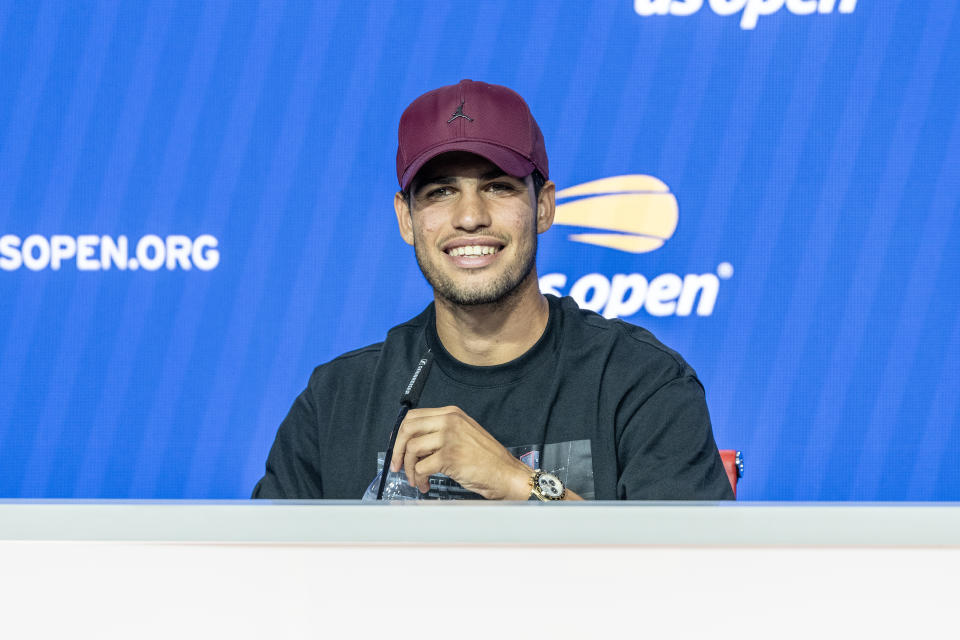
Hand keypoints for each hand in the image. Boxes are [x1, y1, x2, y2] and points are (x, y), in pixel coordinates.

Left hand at [389, 406, 532, 499]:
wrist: (506, 473)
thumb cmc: (486, 459)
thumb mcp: (463, 434)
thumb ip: (440, 433)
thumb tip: (411, 445)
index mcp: (452, 413)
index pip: (414, 416)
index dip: (401, 434)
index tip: (398, 448)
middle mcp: (450, 420)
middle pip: (408, 428)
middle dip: (398, 449)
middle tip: (398, 465)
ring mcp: (450, 437)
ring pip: (412, 449)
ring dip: (409, 468)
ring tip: (416, 480)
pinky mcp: (449, 456)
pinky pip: (421, 467)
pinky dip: (419, 478)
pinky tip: (425, 485)